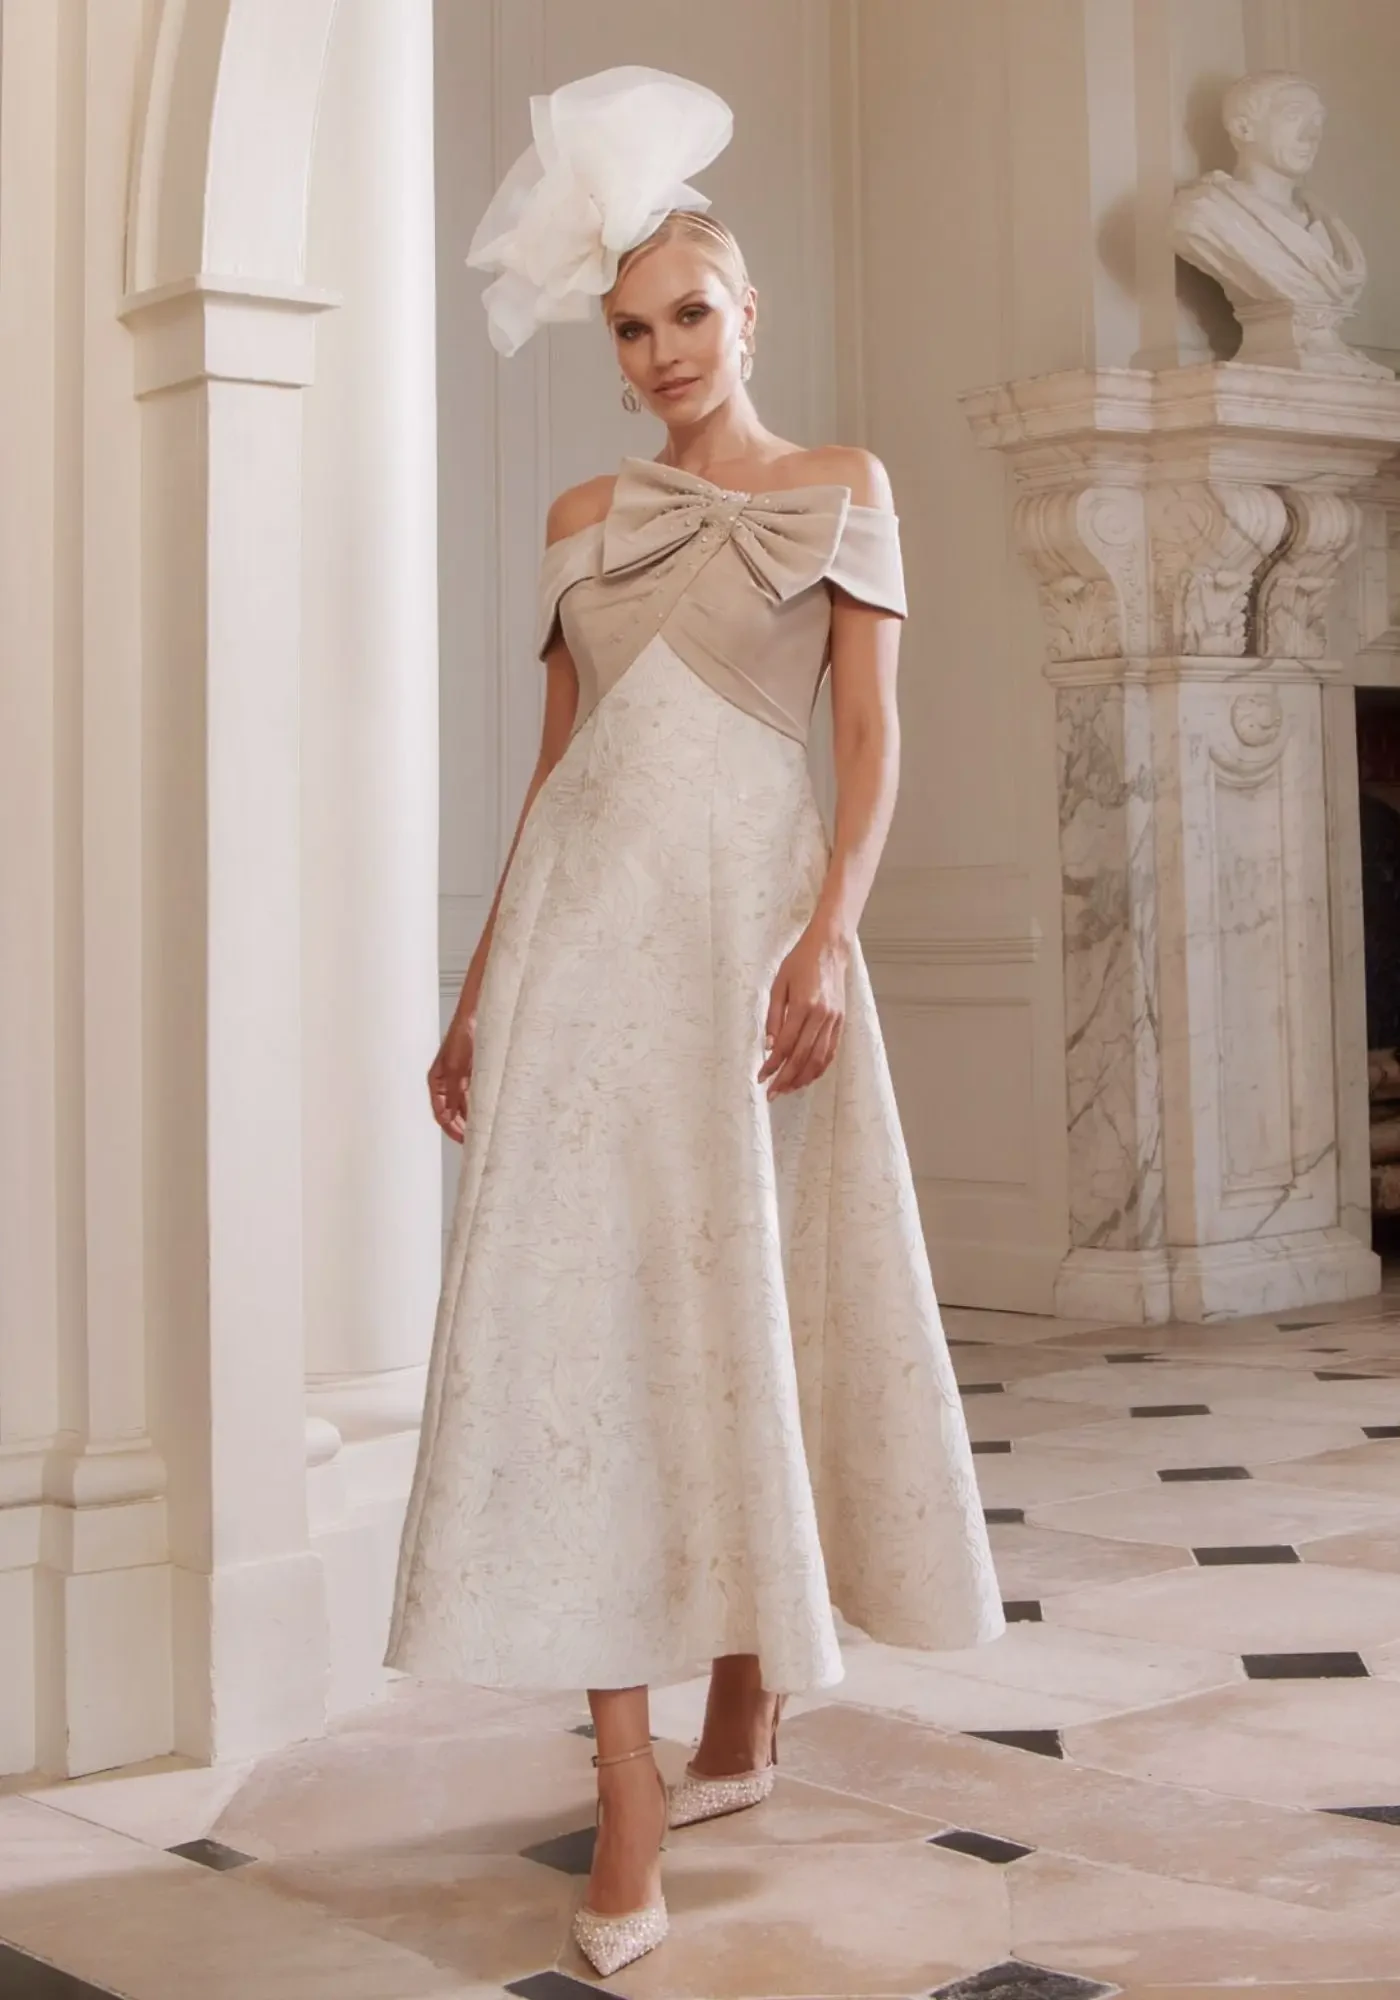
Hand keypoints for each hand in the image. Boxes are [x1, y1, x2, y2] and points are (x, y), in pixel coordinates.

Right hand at [428, 1012, 475, 1142]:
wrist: (477, 1019)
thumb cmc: (462, 1037)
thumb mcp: (456, 1069)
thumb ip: (453, 1094)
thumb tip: (449, 1116)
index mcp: (436, 1081)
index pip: (440, 1112)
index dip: (450, 1127)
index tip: (462, 1139)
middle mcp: (446, 1083)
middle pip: (450, 1112)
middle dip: (459, 1127)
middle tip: (472, 1142)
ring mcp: (459, 1080)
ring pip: (462, 1107)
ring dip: (469, 1119)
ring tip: (480, 1133)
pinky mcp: (471, 1076)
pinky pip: (473, 1097)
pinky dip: (477, 1107)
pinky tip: (485, 1116)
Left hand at [758, 926, 848, 1098]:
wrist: (830, 949)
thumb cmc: (800, 963)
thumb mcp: (779, 985)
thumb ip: (773, 1016)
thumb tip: (768, 1046)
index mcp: (804, 1005)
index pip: (785, 1044)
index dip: (773, 1064)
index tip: (762, 1076)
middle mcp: (821, 1016)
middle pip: (802, 1056)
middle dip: (786, 1078)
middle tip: (773, 1093)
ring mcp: (834, 1020)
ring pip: (819, 1058)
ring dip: (803, 1077)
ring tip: (788, 1089)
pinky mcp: (841, 1021)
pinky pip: (831, 1051)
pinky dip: (819, 1067)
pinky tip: (808, 1076)